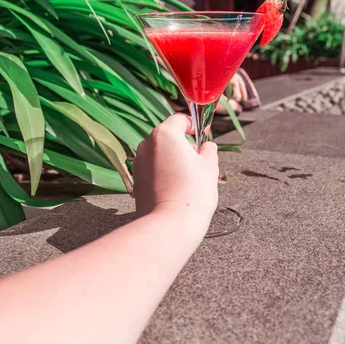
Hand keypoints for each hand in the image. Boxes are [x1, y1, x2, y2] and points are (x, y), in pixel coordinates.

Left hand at [132, 114, 218, 236]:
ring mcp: (138, 163)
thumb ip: (208, 150)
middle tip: (199, 160)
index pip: (180, 119)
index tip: (202, 134)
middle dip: (183, 144)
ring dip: (172, 159)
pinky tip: (175, 187)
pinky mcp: (135, 180)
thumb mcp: (209, 166)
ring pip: (159, 153)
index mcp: (165, 134)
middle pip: (168, 136)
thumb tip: (207, 146)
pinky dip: (163, 173)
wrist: (170, 224)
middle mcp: (147, 144)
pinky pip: (152, 169)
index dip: (194, 125)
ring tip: (188, 178)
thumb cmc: (193, 193)